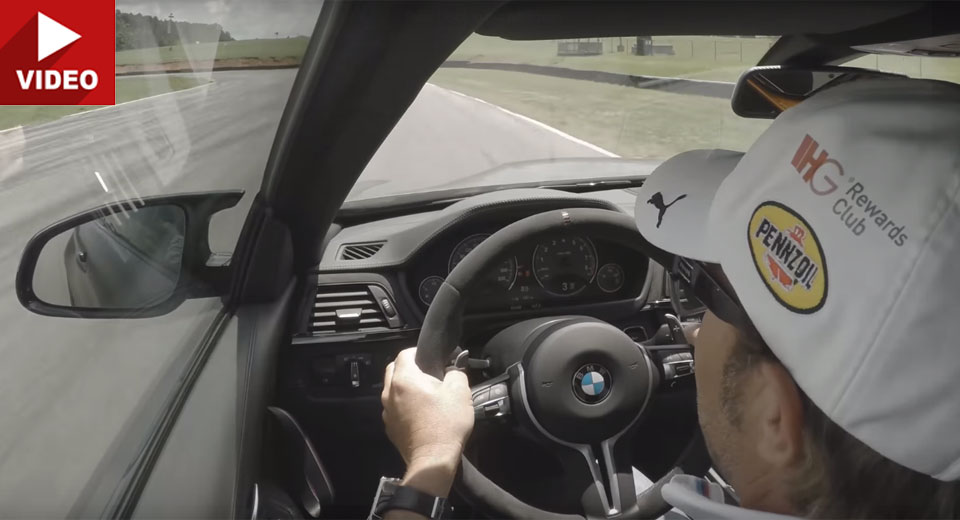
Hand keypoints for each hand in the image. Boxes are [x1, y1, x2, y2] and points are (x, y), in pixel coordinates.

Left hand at [381, 348, 473, 495]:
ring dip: (405, 388)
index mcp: (404, 379)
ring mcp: (387, 411)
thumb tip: (453, 368)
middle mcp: (389, 393)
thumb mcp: (460, 391)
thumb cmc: (446, 424)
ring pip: (392, 390)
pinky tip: (420, 413)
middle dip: (409, 367)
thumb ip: (456, 372)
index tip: (431, 358)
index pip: (404, 353)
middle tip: (428, 374)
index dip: (419, 352)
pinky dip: (404, 406)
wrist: (433, 460)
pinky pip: (394, 409)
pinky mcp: (390, 427)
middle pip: (394, 369)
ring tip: (425, 395)